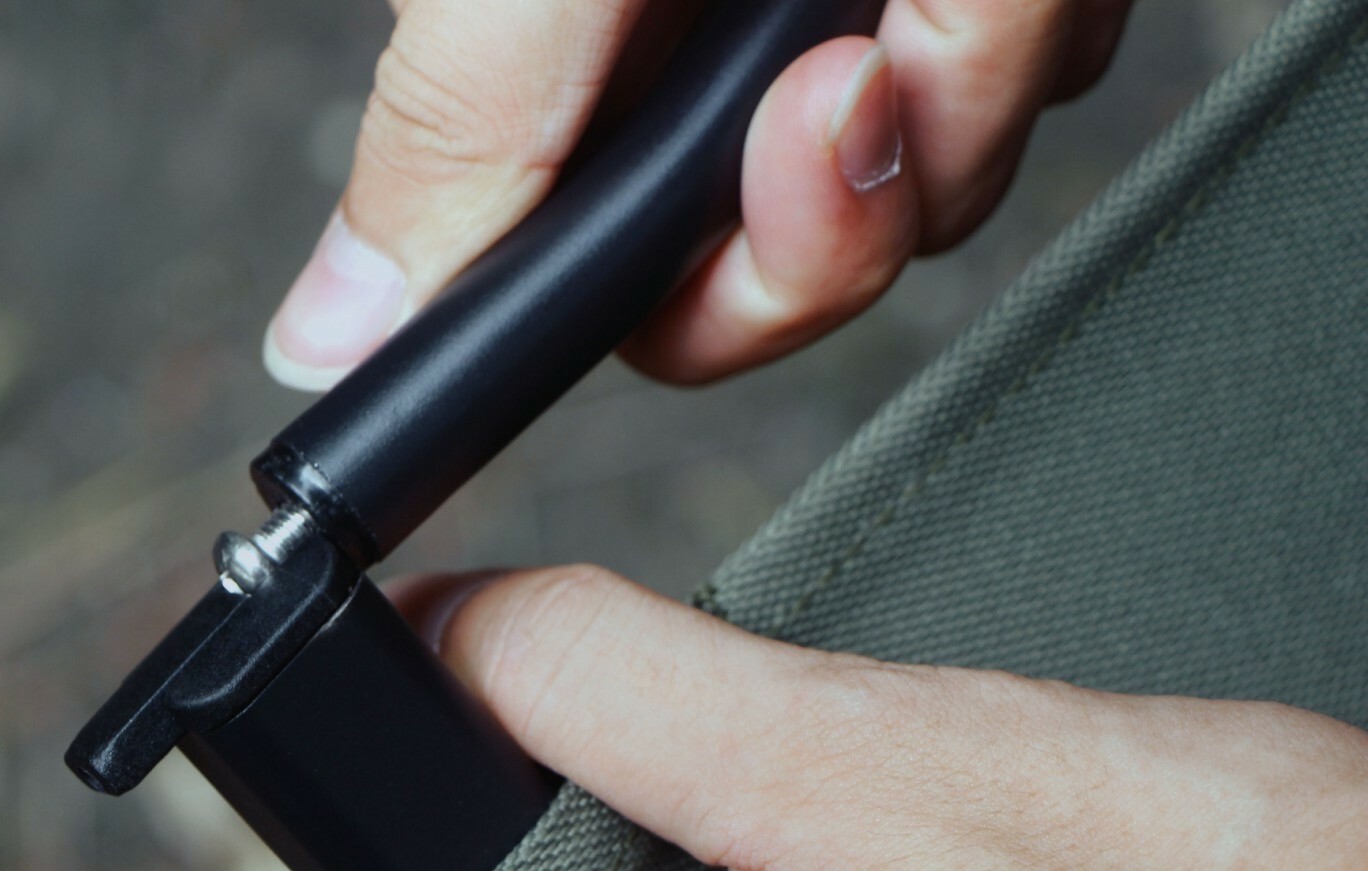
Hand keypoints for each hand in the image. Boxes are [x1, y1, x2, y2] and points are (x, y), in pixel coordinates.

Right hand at [263, 0, 1133, 390]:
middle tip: (838, 74)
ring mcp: (855, 3)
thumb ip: (449, 125)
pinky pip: (1054, 52)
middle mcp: (719, 49)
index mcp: (595, 67)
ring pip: (951, 168)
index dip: (699, 298)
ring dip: (969, 75)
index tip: (720, 229)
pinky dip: (1034, 4)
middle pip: (809, 260)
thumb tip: (330, 326)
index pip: (648, 287)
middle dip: (841, 198)